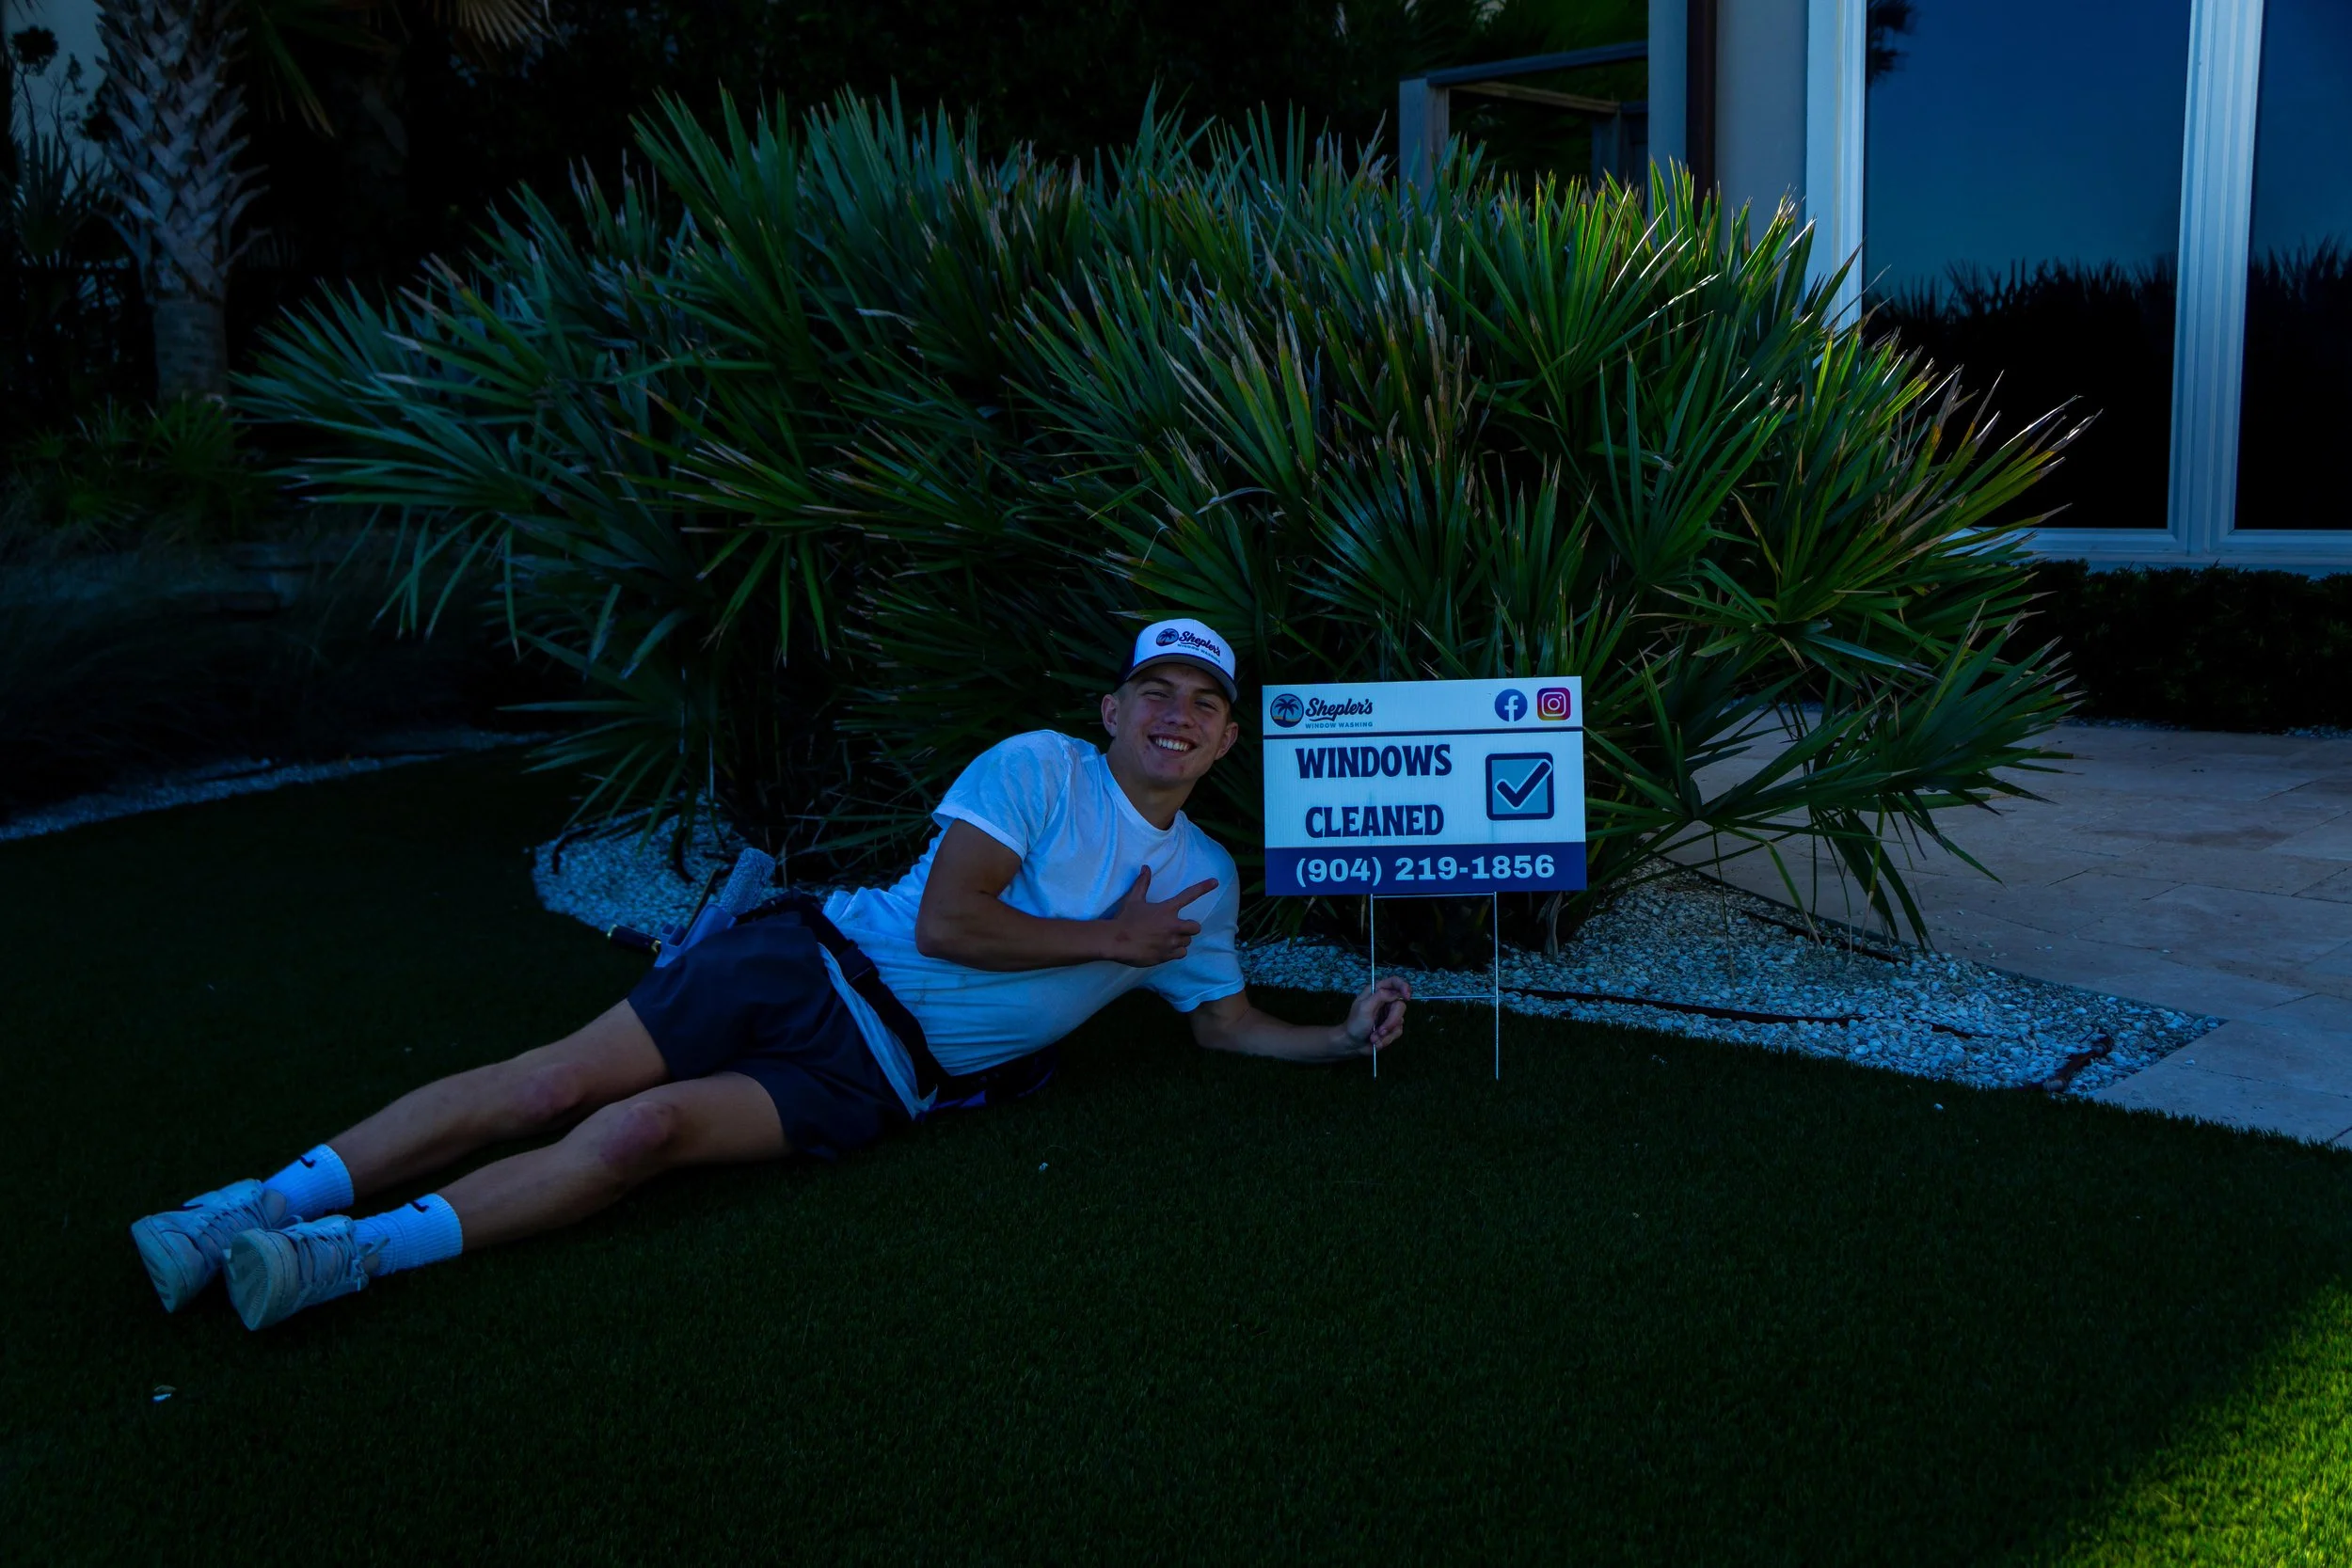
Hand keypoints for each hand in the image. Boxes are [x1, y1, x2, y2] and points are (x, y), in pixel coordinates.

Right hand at [1100, 866, 1218, 966]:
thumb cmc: (1125, 919)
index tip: (1215, 882)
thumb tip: (1145, 867)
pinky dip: (1176, 952)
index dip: (1204, 887)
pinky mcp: (1166, 955)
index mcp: (1167, 910)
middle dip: (1189, 927)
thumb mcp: (1133, 900)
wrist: (1115, 941)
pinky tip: (1165, 949)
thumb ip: (1142, 884)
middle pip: (1195, 927)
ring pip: (1187, 942)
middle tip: (1177, 928)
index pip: (1189, 895)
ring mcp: (1170, 942)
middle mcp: (1172, 926)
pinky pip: (1181, 954)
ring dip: (1181, 940)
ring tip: (1167, 939)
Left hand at [1341, 976, 1409, 1054]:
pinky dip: (1387, 1039)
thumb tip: (1396, 993)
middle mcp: (1385, 1001)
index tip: (1407, 997)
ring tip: (1374, 1037)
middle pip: (1400, 1005)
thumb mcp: (1364, 1008)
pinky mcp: (1392, 1027)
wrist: (1352, 1044)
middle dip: (1391, 1021)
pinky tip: (1377, 1041)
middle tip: (1380, 1031)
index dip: (1403, 986)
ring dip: (1386, 1033)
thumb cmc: (1355, 1024)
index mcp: (1376, 992)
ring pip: (1400, 1021)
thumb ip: (1380, 996)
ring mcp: (1389, 1015)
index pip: (1394, 982)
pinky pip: (1398, 1032)